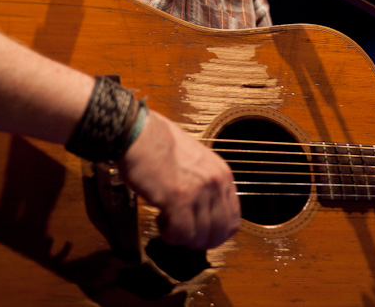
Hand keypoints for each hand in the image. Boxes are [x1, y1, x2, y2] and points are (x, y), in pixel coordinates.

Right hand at [118, 109, 239, 248]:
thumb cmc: (162, 142)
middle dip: (201, 240)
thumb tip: (205, 210)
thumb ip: (205, 182)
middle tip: (183, 233)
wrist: (141, 133)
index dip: (216, 232)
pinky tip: (160, 220)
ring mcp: (199, 192)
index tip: (201, 232)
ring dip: (182, 236)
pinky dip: (170, 236)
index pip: (233, 219)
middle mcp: (215, 183)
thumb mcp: (197, 159)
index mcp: (222, 173)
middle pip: (220, 233)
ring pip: (200, 237)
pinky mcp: (178, 200)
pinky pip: (181, 234)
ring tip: (167, 220)